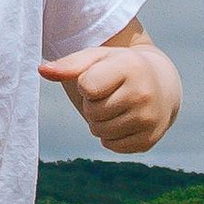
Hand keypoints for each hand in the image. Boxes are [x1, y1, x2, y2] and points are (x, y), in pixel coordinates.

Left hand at [42, 33, 180, 156]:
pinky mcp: (148, 141)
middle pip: (92, 112)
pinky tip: (123, 120)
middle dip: (93, 104)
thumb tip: (41, 70)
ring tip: (115, 106)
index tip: (99, 78)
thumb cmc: (120, 67)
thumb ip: (69, 64)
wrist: (162, 84)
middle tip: (108, 94)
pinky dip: (111, 136)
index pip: (88, 87)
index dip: (86, 84)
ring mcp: (149, 120)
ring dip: (100, 121)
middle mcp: (144, 94)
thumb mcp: (98, 58)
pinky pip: (111, 146)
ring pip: (100, 132)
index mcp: (130, 67)